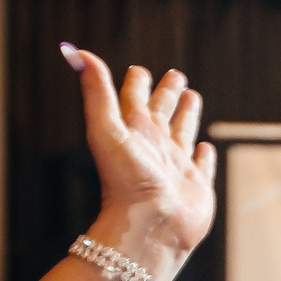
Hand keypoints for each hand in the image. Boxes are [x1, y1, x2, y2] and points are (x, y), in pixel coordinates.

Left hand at [65, 47, 217, 279]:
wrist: (150, 227)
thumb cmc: (126, 183)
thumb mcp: (106, 130)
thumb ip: (97, 91)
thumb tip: (76, 53)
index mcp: (134, 132)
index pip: (134, 98)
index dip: (136, 82)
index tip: (138, 70)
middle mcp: (154, 147)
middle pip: (161, 111)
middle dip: (167, 92)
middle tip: (175, 74)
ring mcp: (176, 167)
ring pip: (182, 133)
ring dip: (187, 115)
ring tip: (193, 97)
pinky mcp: (196, 186)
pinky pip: (202, 166)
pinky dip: (204, 156)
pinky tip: (205, 147)